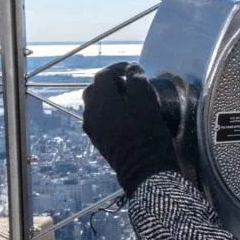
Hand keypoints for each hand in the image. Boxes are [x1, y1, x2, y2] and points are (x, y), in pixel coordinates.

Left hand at [82, 62, 178, 195]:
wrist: (144, 171)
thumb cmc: (148, 135)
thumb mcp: (147, 103)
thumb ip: (137, 81)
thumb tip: (132, 69)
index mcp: (102, 102)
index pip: (104, 75)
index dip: (119, 68)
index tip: (133, 70)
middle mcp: (91, 114)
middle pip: (94, 89)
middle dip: (110, 83)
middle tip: (129, 85)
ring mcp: (92, 129)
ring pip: (94, 105)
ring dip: (108, 98)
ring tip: (127, 102)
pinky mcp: (97, 140)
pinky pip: (98, 119)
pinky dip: (108, 112)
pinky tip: (124, 118)